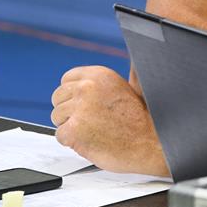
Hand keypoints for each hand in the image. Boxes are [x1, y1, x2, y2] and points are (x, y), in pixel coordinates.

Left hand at [50, 66, 168, 176]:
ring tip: (95, 130)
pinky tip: (91, 140)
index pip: (67, 79)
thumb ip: (113, 79)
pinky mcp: (73, 130)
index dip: (74, 94)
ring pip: (57, 117)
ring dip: (71, 127)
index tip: (87, 104)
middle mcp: (88, 87)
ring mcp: (79, 109)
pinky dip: (72, 142)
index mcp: (100, 75)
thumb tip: (132, 61)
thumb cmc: (142, 122)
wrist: (149, 145)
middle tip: (93, 120)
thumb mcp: (133, 89)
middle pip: (58, 97)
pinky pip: (60, 135)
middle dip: (70, 110)